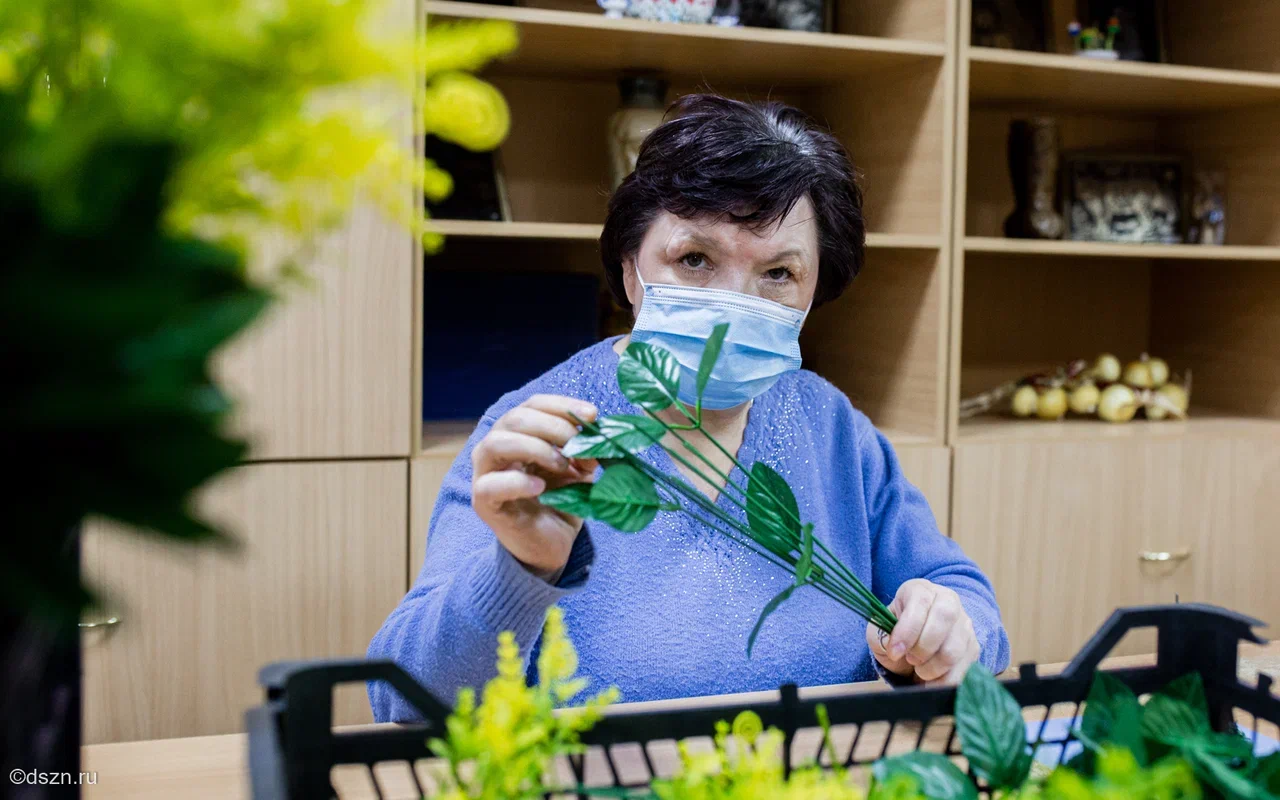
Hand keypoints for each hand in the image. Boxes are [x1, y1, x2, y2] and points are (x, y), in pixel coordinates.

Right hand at [471, 394, 597, 579]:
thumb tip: (596, 437)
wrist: (550, 546)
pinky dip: (518, 482)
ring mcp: (485, 474)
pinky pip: (490, 485)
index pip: (533, 405)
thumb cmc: (560, 502)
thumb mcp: (578, 470)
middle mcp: (496, 447)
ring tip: (562, 465)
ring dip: (535, 448)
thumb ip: (583, 450)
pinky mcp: (483, 502)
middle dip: (553, 427)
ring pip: (496, 444)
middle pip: (515, 418)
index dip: (562, 406)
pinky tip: (541, 488)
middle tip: (580, 445)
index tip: (592, 414)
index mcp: (518, 433)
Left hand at [866, 579, 980, 685]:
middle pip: (944, 619)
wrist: (917, 642)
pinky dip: (942, 682)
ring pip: (953, 650)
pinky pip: (962, 670)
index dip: (907, 630)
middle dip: (922, 648)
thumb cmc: (897, 633)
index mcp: (921, 590)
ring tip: (920, 669)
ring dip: (931, 668)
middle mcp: (948, 601)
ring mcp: (964, 625)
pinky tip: (931, 681)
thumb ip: (880, 636)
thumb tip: (892, 645)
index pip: (921, 602)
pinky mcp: (973, 648)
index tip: (895, 652)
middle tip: (910, 659)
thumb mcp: (880, 629)